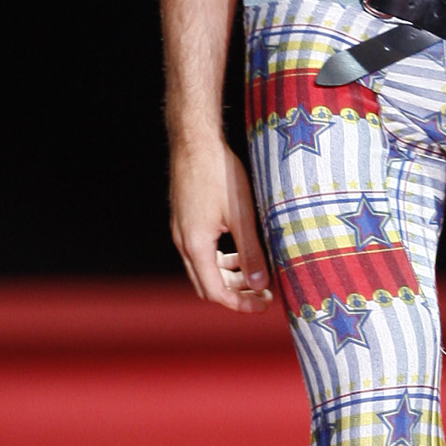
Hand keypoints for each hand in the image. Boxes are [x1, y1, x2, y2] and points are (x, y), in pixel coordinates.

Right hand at [169, 140, 275, 311]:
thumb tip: (259, 284)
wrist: (194, 141)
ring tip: (254, 273)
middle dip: (234, 294)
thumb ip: (251, 252)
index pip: (215, 292)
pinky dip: (219, 259)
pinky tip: (238, 250)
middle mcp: (184, 242)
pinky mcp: (184, 219)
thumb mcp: (242, 215)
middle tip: (261, 294)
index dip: (240, 304)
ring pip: (203, 268)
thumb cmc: (218, 173)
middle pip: (207, 284)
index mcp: (196, 246)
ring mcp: (181, 230)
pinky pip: (201, 251)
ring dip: (227, 276)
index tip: (263, 304)